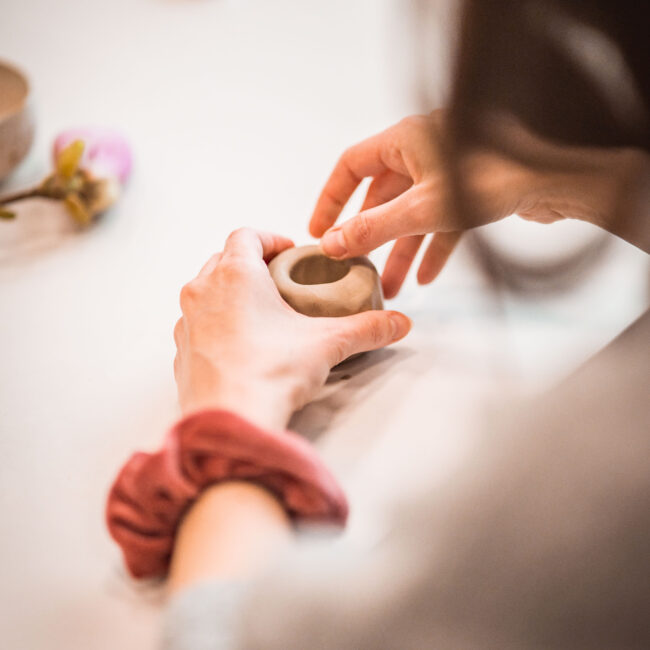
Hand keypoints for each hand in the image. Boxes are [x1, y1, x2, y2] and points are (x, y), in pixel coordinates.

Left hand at [174, 228, 410, 429]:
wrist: (230, 421)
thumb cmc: (271, 373)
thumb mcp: (328, 344)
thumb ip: (367, 329)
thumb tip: (397, 324)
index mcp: (235, 274)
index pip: (247, 235)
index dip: (270, 239)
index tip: (289, 253)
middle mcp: (203, 291)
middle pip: (224, 260)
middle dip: (252, 265)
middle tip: (279, 282)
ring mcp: (187, 322)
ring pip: (207, 292)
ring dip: (231, 294)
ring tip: (260, 314)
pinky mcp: (181, 353)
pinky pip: (197, 326)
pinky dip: (216, 325)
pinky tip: (241, 346)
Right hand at [310, 111, 644, 296]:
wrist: (558, 179)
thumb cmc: (492, 178)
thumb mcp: (421, 209)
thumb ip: (373, 228)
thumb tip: (332, 243)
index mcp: (404, 140)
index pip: (351, 166)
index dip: (331, 199)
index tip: (319, 230)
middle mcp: (424, 150)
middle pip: (382, 196)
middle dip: (371, 236)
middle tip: (355, 266)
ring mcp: (448, 171)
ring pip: (412, 213)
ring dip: (401, 250)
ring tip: (391, 285)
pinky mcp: (471, 190)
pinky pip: (441, 221)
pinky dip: (432, 246)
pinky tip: (427, 276)